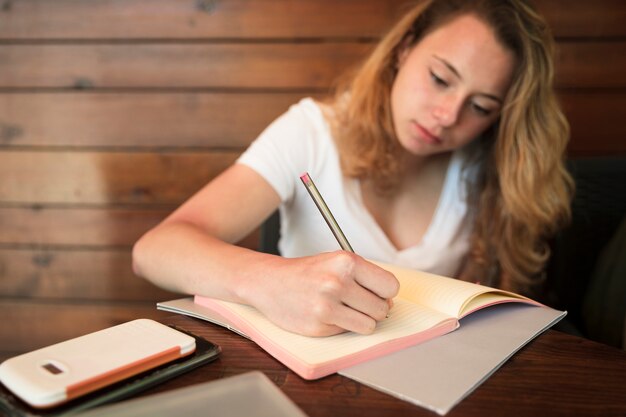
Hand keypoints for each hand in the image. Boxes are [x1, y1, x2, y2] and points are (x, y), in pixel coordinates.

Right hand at [242, 251, 398, 336]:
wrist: (270, 282)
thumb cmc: (307, 272)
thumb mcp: (336, 262)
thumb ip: (364, 278)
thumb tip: (390, 302)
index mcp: (345, 262)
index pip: (390, 285)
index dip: (386, 292)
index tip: (377, 292)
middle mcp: (337, 282)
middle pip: (382, 308)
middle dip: (374, 308)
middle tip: (357, 301)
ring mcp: (327, 306)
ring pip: (369, 325)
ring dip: (361, 320)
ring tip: (344, 308)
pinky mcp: (318, 326)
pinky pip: (348, 331)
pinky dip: (341, 325)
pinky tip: (326, 314)